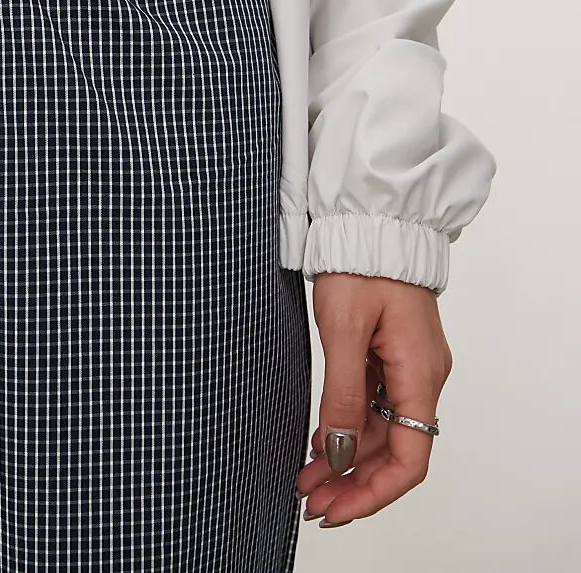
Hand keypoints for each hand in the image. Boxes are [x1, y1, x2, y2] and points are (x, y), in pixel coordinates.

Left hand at [295, 272, 451, 527]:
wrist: (372, 220)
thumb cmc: (361, 265)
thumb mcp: (344, 330)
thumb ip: (343, 394)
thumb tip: (338, 452)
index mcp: (419, 374)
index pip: (410, 458)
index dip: (374, 492)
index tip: (336, 508)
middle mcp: (422, 375)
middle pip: (395, 450)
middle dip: (354, 482)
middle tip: (310, 499)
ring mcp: (408, 364)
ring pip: (382, 429)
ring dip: (347, 458)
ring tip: (306, 479)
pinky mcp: (392, 352)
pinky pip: (375, 403)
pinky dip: (349, 427)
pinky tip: (320, 442)